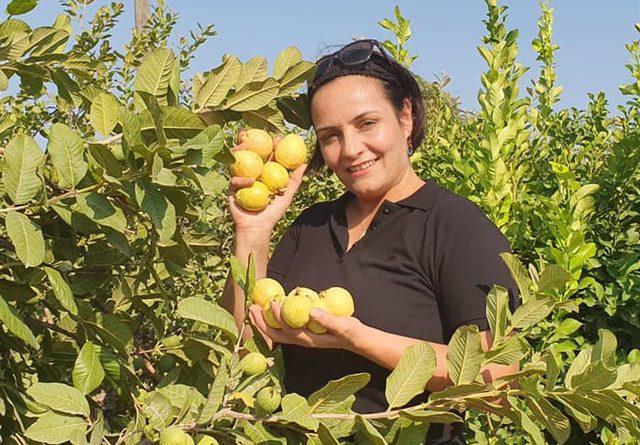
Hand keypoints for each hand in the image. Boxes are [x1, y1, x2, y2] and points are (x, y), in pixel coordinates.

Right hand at [228, 129, 306, 232]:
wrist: (257, 228)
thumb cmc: (272, 214)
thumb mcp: (286, 195)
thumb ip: (294, 180)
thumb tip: (304, 164)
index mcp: (264, 173)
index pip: (267, 155)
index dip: (271, 145)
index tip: (278, 137)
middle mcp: (251, 173)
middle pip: (249, 153)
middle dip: (249, 140)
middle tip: (253, 132)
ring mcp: (240, 180)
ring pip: (237, 162)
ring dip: (239, 150)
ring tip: (245, 145)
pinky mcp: (231, 189)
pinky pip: (234, 180)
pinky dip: (242, 179)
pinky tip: (250, 180)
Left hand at [247, 300, 362, 351]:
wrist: (356, 339)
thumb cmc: (350, 333)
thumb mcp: (343, 326)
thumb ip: (328, 320)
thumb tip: (311, 311)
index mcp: (308, 340)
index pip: (287, 330)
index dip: (277, 316)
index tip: (273, 301)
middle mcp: (301, 340)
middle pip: (275, 335)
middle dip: (261, 323)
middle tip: (251, 307)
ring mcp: (301, 337)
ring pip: (277, 332)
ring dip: (264, 321)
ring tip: (256, 308)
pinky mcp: (303, 331)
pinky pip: (284, 327)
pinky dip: (275, 319)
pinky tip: (273, 308)